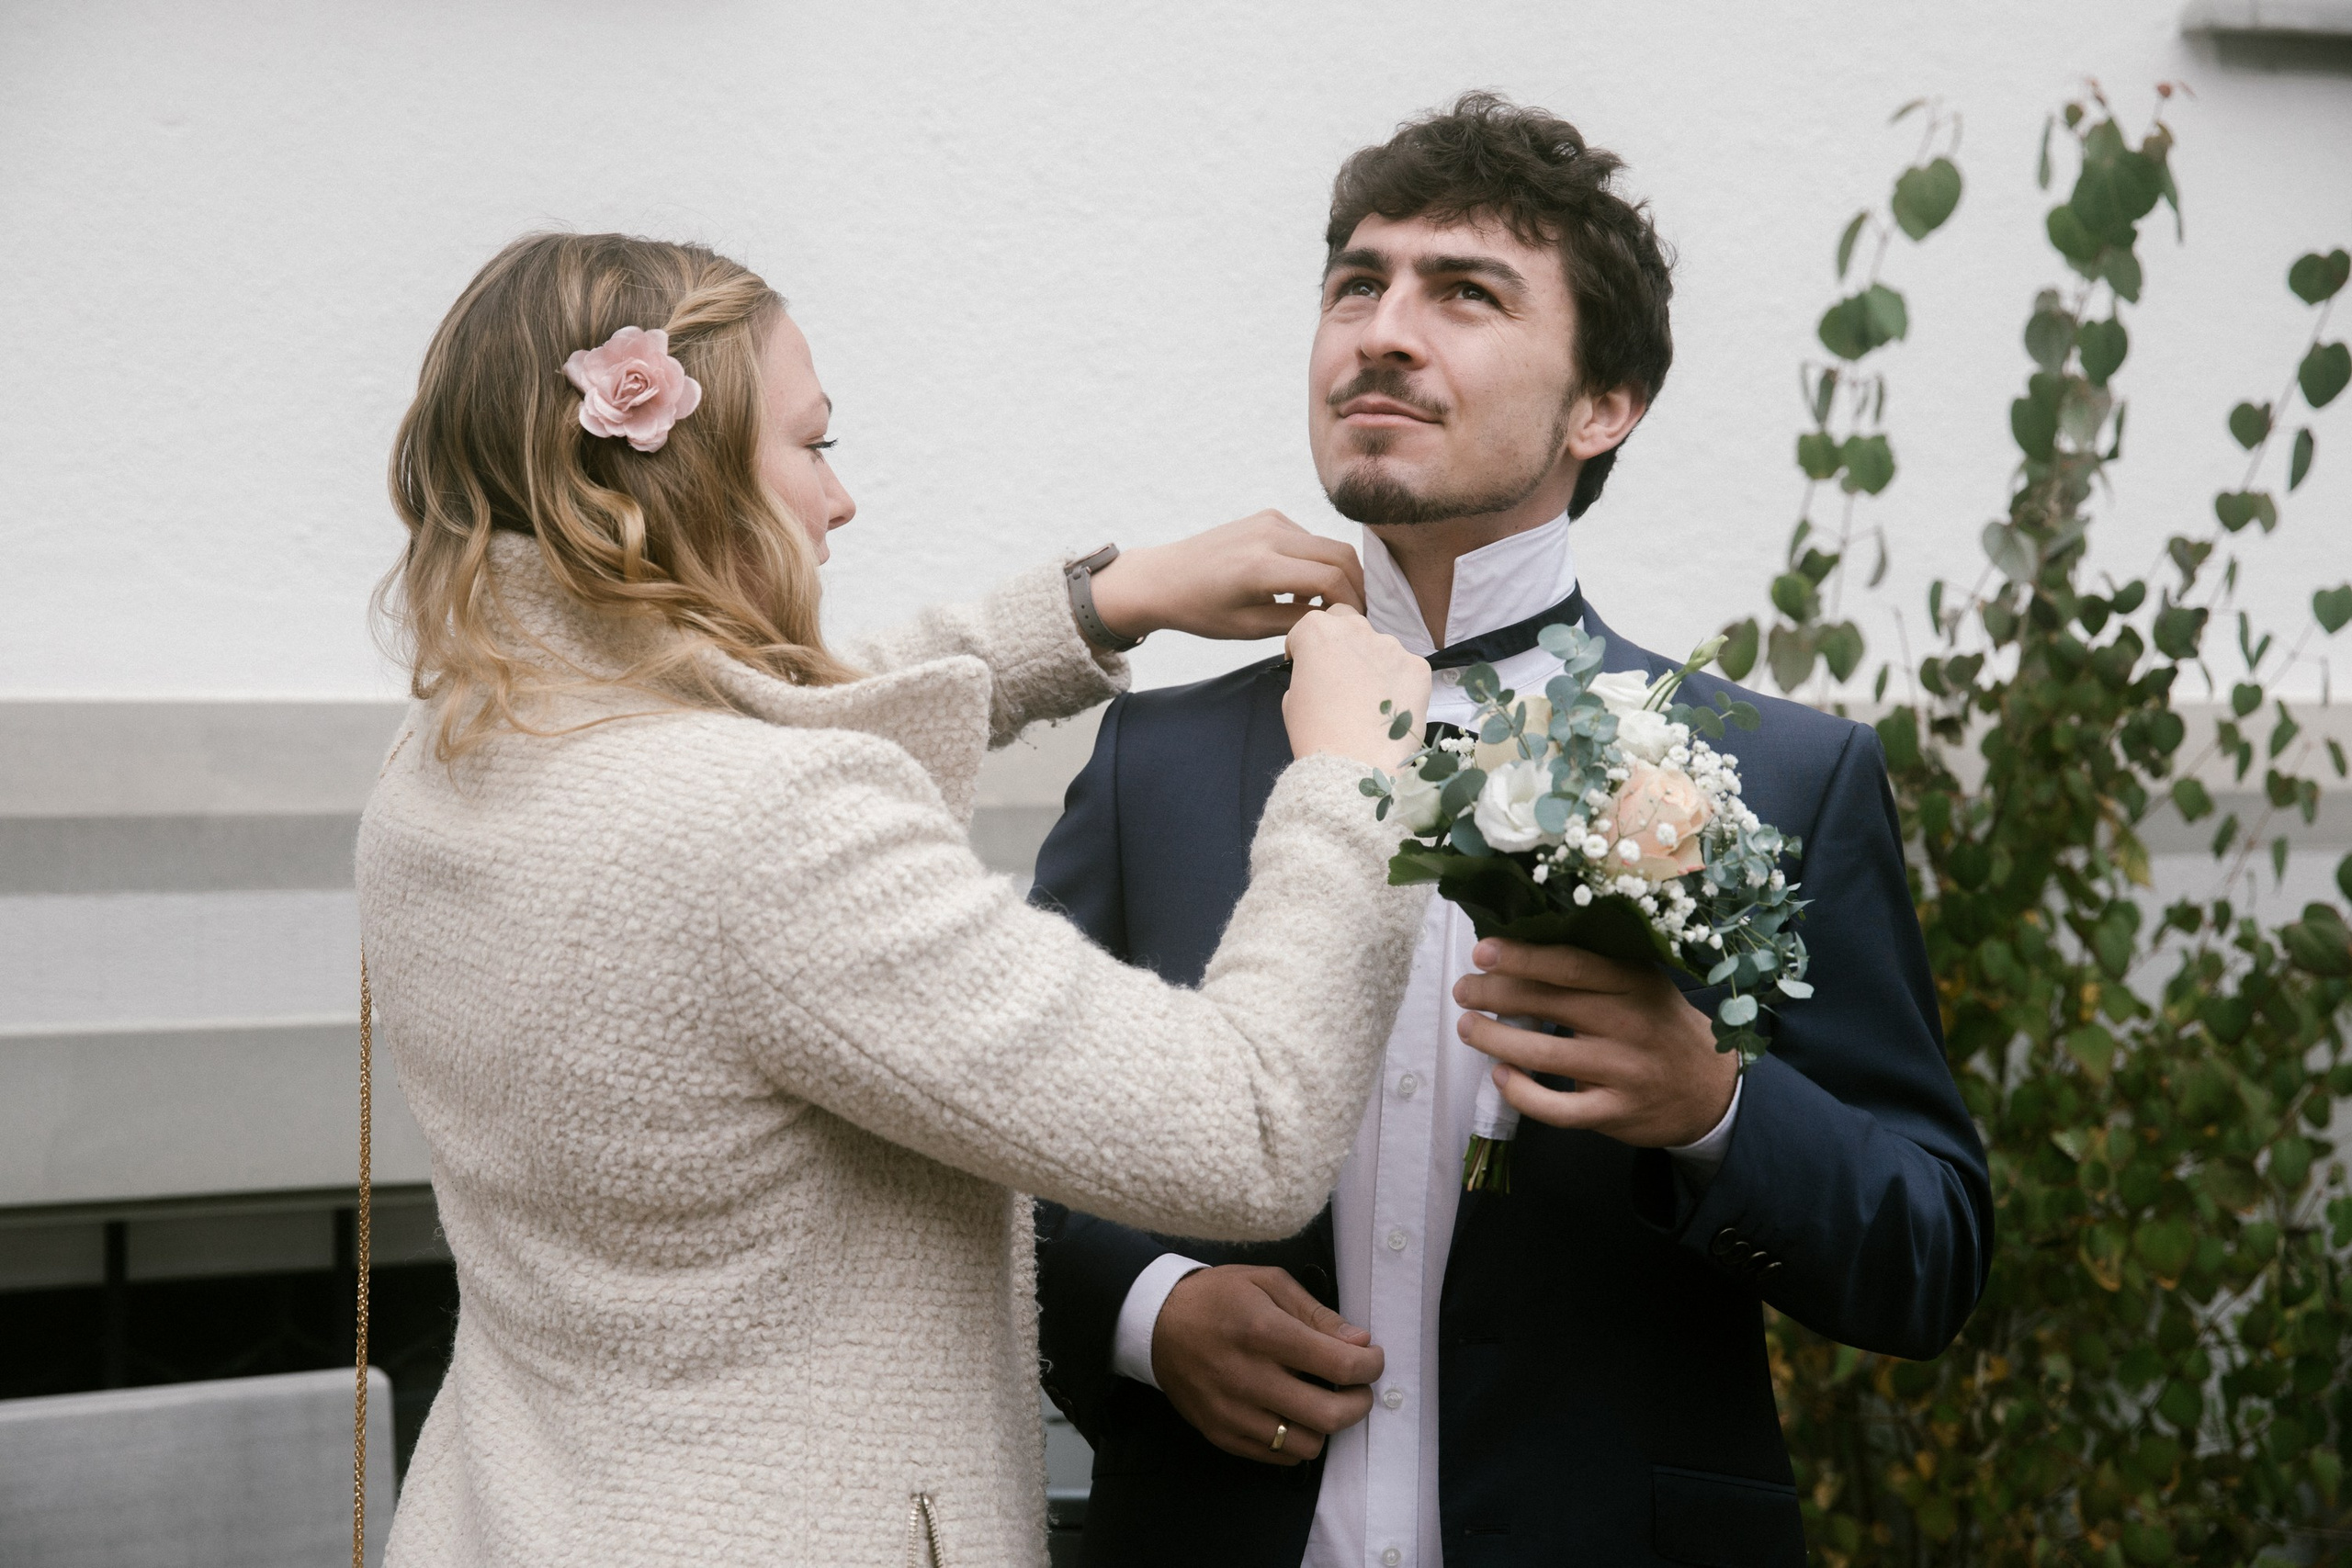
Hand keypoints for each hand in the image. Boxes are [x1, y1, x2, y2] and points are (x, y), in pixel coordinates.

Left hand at [1087, 511, 1365, 642]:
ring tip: (1329, 606)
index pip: (1330, 578)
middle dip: (1356, 585)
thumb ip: (1298, 622)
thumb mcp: (1249, 627)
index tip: (1353, 624)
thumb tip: (1337, 619)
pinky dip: (1318, 562)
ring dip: (1337, 573)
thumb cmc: (1201, 610)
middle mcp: (1269, 535)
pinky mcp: (1268, 517)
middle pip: (1340, 553)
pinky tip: (1304, 588)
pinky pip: (1309, 538)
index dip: (1351, 603)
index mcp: (1262, 567)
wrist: (1163, 578)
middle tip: (1355, 614)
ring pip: (1328, 544)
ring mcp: (1270, 520)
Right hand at [1150, 1265, 1383, 1465]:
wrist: (1157, 1323)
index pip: (1338, 1365)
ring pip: (1306, 1445)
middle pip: (1330, 1415)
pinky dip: (1295, 1439)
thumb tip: (1359, 1343)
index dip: (1370, 1366)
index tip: (1372, 1359)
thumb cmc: (1219, 1297)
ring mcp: (1233, 1413)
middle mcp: (1248, 1378)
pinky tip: (1291, 1412)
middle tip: (1357, 1387)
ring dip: (1326, 1425)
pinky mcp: (1221, 1434)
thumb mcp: (1268, 1283)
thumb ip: (1317, 1314)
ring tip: (1321, 1399)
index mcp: (1263, 1332)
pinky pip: (1277, 1456)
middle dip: (1359, 1402)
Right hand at [1282, 604, 1429, 769]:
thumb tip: (1319, 674)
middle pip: (1346, 622)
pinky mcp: (1418, 667)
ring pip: (1379, 645)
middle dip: (1339, 640)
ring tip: (1369, 699)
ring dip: (1372, 662)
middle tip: (1339, 674)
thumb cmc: (1317, 735)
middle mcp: (1356, 629)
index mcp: (1317, 632)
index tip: (1305, 668)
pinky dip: (1398, 682)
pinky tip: (1390, 708)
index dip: (1303, 650)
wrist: (1356, 766)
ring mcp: (1391, 646)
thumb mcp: (1292, 699)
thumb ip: (1305, 673)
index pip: (1308, 628)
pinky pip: (1405, 668)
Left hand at [1453, 938, 1737, 1147]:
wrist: (1710, 1090)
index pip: (1569, 964)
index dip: (1521, 956)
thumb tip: (1519, 947)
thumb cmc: (1658, 1025)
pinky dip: (1521, 1094)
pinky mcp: (1616, 1112)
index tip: (1481, 951)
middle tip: (1462, 990)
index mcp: (1632, 981)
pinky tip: (1500, 1076)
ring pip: (1544, 1055)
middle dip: (1494, 994)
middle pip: (1549, 1003)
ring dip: (1495, 1040)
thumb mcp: (1641, 984)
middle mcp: (1628, 1022)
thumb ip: (1593, 968)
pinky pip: (1558, 1108)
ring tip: (1467, 1028)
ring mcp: (1623, 1070)